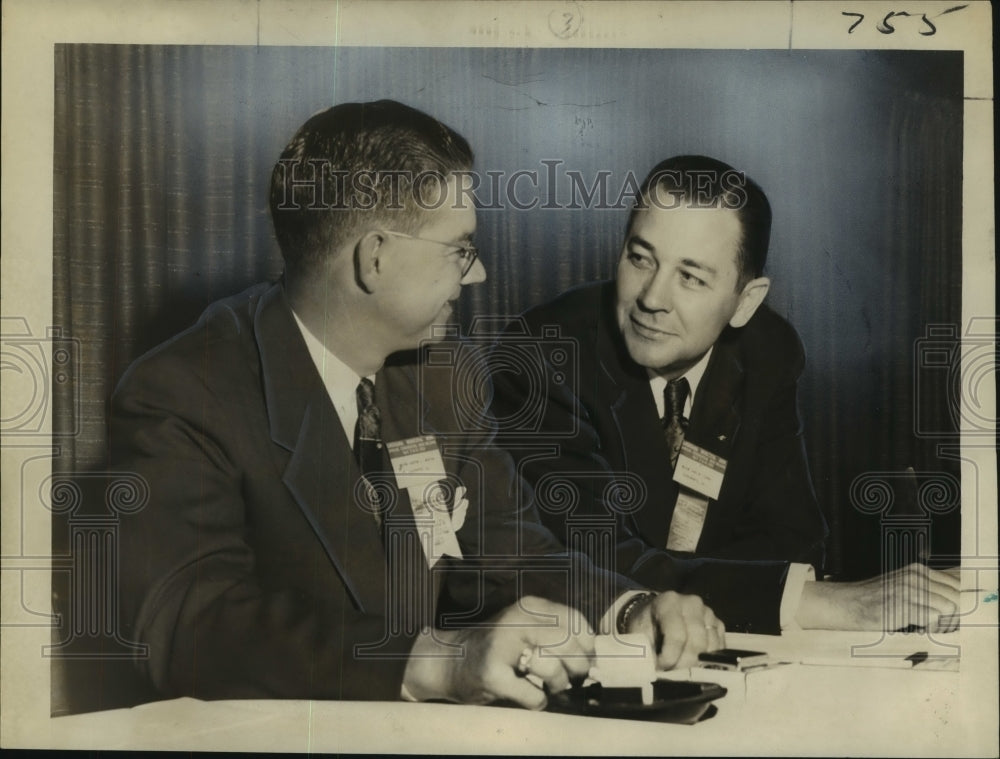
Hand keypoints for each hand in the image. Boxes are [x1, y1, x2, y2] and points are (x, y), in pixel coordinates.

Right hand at [402, 596, 594, 708]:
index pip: (576, 621)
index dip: (588, 645)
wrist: (449, 661)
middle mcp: (516, 620)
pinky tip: (530, 696)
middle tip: (573, 679)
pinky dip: (537, 701)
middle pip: (569, 645)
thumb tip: (595, 659)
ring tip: (549, 687)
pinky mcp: (491, 674)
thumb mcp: (526, 627)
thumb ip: (556, 633)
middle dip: (578, 668)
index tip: (587, 658)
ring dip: (557, 686)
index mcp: (529, 606)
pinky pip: (533, 696)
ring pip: (553, 669)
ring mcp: (502, 646)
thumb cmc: (497, 647)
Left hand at [624, 591, 724, 669]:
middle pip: (697, 643)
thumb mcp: (639, 634)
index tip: (661, 668)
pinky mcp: (718, 624)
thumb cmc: (647, 625)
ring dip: (697, 664)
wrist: (655, 614)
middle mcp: (692, 604)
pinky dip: (708, 660)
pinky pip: (720, 648)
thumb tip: (653, 672)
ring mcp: (708, 613)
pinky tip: (693, 663)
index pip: (677, 635)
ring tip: (681, 668)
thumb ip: (645, 650)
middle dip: (684, 664)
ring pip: (711, 648)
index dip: (670, 657)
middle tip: (671, 673)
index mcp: (669, 602)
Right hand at [797, 563, 960, 631]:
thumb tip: (960, 600)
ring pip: (950, 608)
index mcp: (919, 570)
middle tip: (940, 624)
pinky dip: (930, 627)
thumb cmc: (877, 601)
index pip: (959, 583)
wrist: (847, 604)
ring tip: (927, 625)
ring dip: (942, 622)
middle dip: (956, 615)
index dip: (963, 601)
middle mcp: (916, 576)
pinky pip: (934, 618)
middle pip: (958, 596)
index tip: (956, 615)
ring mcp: (909, 589)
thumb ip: (929, 589)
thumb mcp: (904, 587)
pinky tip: (917, 627)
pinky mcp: (903, 604)